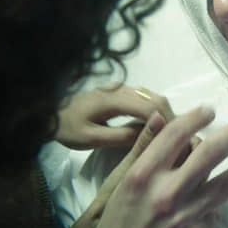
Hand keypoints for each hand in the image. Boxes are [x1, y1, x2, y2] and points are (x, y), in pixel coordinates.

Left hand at [55, 84, 174, 149]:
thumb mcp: (90, 138)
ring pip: (152, 96)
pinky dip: (155, 108)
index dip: (167, 122)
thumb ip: (119, 136)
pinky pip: (143, 96)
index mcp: (113, 100)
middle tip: (179, 139)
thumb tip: (147, 135)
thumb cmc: (67, 128)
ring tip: (170, 134)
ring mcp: (119, 88)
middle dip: (171, 117)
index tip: (177, 140)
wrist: (48, 112)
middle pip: (156, 98)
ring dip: (164, 113)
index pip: (151, 107)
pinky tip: (155, 124)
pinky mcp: (118, 90)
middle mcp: (120, 89)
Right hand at [81, 105, 227, 227]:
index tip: (210, 110)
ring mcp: (186, 218)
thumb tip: (161, 115)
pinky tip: (219, 197)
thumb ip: (143, 149)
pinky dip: (218, 200)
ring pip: (227, 182)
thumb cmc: (114, 226)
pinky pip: (215, 211)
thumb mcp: (119, 183)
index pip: (175, 135)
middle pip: (210, 153)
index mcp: (142, 176)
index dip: (195, 118)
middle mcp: (166, 194)